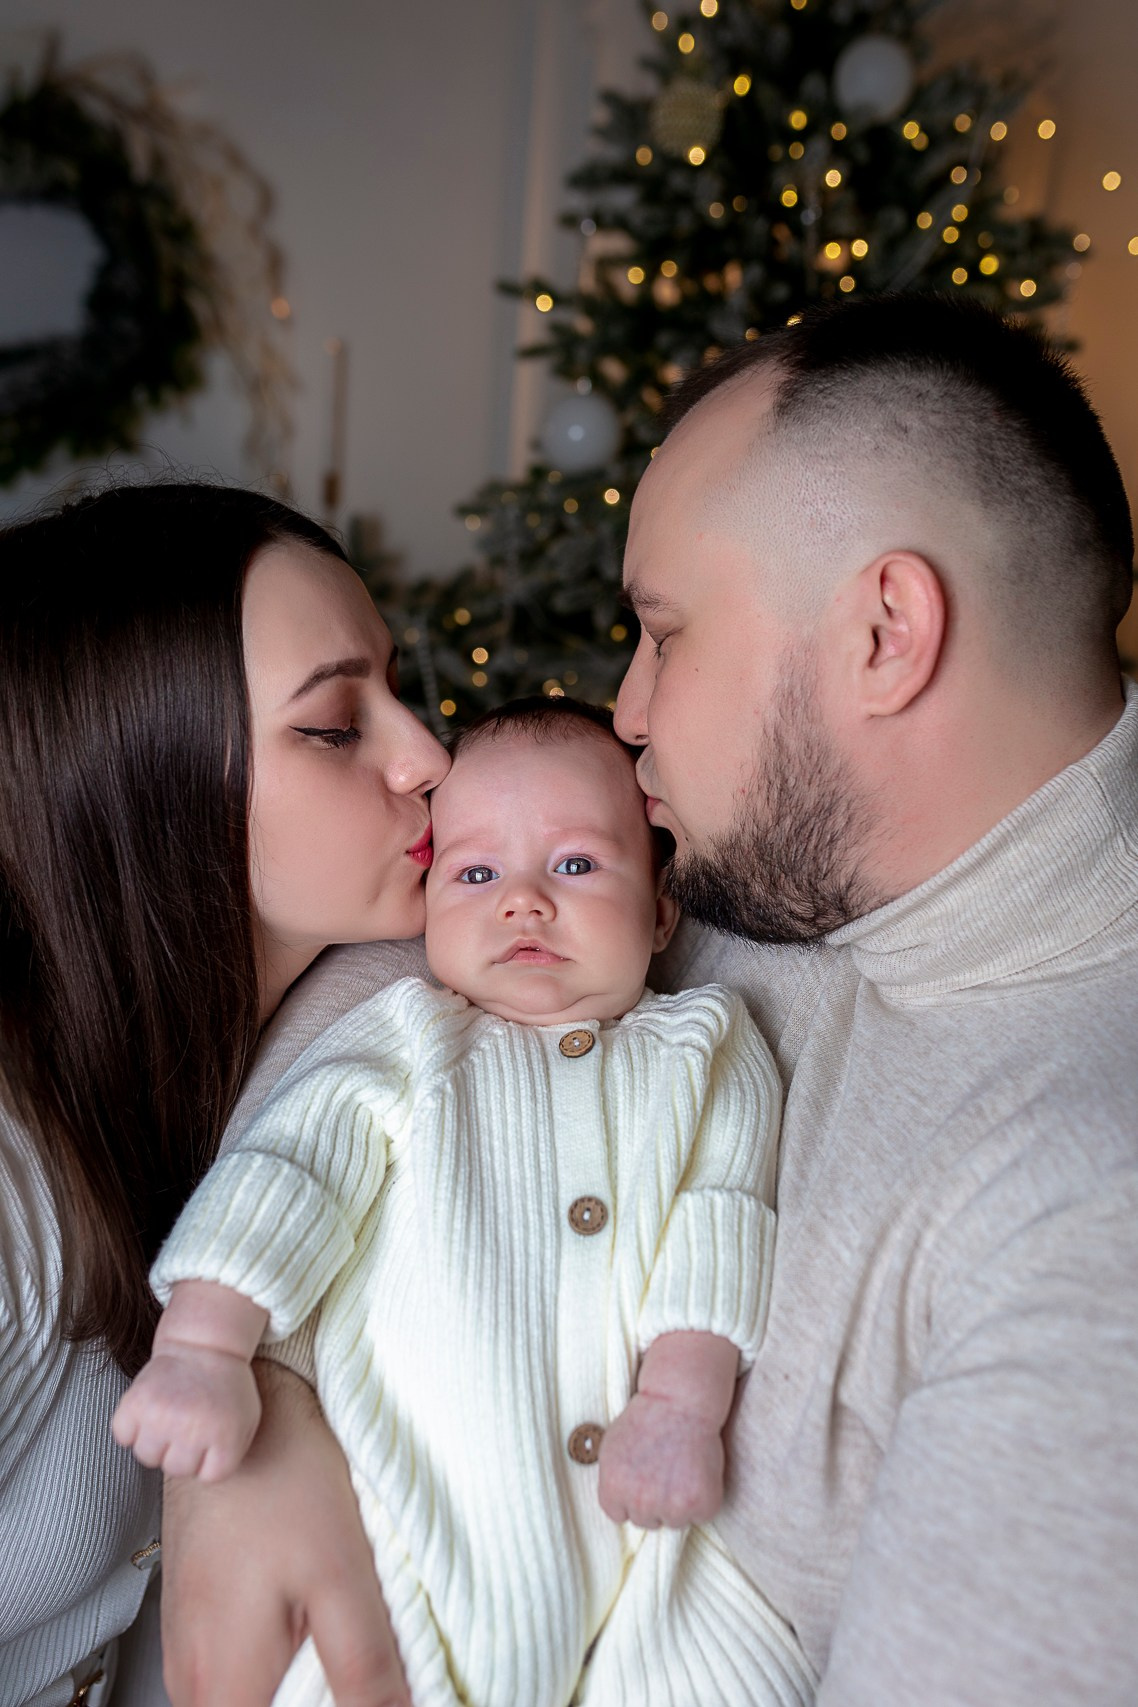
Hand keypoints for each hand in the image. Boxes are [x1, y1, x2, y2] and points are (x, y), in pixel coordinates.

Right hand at [112, 1346, 260, 1481]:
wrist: (205, 1343)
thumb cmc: (227, 1387)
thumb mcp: (248, 1420)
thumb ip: (233, 1455)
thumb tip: (204, 1479)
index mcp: (225, 1436)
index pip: (207, 1476)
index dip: (209, 1456)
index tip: (212, 1432)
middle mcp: (192, 1430)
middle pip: (175, 1468)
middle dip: (182, 1449)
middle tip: (189, 1421)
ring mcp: (161, 1416)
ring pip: (147, 1456)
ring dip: (156, 1440)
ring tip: (170, 1415)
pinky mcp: (134, 1403)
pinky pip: (123, 1435)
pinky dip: (131, 1425)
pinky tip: (149, 1408)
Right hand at [161, 1360, 410, 1706]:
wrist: (237, 1402)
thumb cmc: (281, 1474)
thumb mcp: (345, 1573)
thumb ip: (366, 1667)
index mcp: (226, 1684)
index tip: (376, 1695)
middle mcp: (193, 1680)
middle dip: (322, 1704)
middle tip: (371, 1666)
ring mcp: (189, 1650)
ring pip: (254, 1699)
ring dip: (304, 1684)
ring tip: (345, 1635)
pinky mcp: (197, 1620)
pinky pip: (240, 1670)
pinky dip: (285, 1657)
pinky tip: (316, 1616)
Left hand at [598, 1389, 725, 1528]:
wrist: (679, 1401)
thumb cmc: (646, 1418)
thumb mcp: (611, 1447)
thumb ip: (611, 1480)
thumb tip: (616, 1502)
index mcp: (614, 1489)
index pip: (619, 1515)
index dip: (632, 1498)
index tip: (643, 1479)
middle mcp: (640, 1503)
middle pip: (647, 1521)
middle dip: (655, 1502)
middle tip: (665, 1471)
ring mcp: (672, 1506)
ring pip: (674, 1522)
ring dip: (679, 1504)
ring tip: (682, 1471)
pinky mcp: (701, 1504)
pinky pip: (701, 1517)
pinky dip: (703, 1501)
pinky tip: (699, 1474)